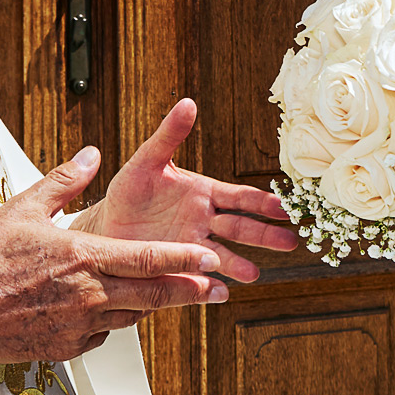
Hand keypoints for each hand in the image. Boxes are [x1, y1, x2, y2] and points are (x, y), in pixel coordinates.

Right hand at [0, 146, 224, 394]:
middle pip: (154, 295)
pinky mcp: (65, 349)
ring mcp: (78, 327)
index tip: (212, 259)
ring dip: (152, 306)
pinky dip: (111, 321)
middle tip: (217, 289)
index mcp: (84, 258)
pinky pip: (101, 334)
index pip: (149, 259)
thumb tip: (92, 155)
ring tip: (174, 297)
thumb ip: (64, 180)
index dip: (186, 259)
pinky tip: (109, 310)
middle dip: (190, 291)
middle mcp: (88, 296)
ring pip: (130, 316)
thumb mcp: (23, 208)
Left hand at [79, 99, 299, 281]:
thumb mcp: (147, 160)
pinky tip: (222, 292)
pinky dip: (210, 283)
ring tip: (254, 274)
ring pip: (224, 255)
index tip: (284, 207)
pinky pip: (198, 275)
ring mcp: (193, 246)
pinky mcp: (179, 266)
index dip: (262, 202)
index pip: (240, 197)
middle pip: (241, 228)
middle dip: (265, 235)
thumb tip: (187, 103)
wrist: (105, 226)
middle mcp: (205, 221)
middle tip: (290, 242)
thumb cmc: (129, 191)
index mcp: (204, 193)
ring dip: (240, 264)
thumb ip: (169, 135)